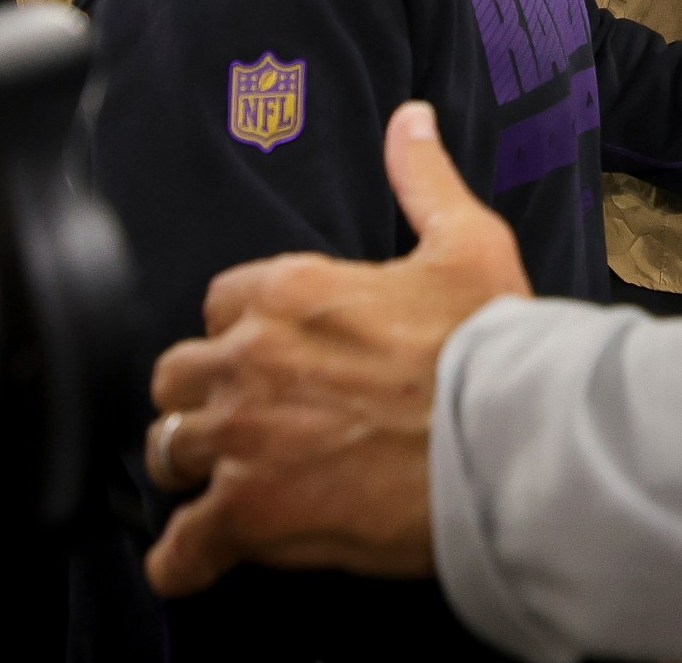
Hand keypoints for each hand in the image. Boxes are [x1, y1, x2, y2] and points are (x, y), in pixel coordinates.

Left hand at [141, 102, 530, 596]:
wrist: (513, 438)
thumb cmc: (494, 345)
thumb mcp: (468, 244)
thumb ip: (424, 179)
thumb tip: (411, 118)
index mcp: (290, 291)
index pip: (220, 304)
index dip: (242, 332)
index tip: (274, 356)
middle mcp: (250, 358)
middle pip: (178, 377)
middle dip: (203, 398)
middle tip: (243, 422)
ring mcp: (243, 438)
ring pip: (169, 451)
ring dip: (193, 469)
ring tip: (223, 486)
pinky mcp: (250, 515)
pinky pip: (180, 548)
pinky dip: (184, 560)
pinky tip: (198, 562)